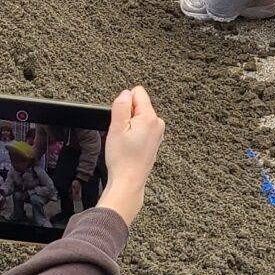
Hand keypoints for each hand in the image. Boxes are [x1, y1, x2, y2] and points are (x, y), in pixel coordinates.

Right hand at [97, 87, 164, 225]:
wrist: (128, 181)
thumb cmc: (122, 159)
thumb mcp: (116, 128)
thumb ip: (121, 106)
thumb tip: (125, 93)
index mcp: (150, 117)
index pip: (137, 92)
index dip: (124, 103)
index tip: (120, 119)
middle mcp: (158, 123)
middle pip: (139, 105)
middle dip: (127, 115)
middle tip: (122, 133)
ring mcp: (157, 134)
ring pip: (139, 118)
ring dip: (130, 126)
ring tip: (126, 142)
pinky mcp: (154, 142)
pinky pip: (142, 129)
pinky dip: (134, 135)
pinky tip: (130, 147)